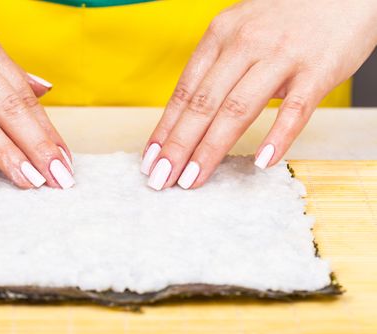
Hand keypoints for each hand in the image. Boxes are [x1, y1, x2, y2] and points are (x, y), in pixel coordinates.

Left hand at [142, 0, 376, 189]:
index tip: (150, 160)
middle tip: (161, 179)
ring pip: (238, 109)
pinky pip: (296, 109)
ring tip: (192, 179)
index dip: (165, 129)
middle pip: (203, 104)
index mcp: (220, 36)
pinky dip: (278, 137)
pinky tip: (262, 161)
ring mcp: (281, 56)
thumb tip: (190, 117)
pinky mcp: (318, 69)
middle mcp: (245, 44)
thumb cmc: (287, 19)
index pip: (184, 91)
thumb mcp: (241, 33)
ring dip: (211, 149)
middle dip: (178, 146)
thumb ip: (218, 69)